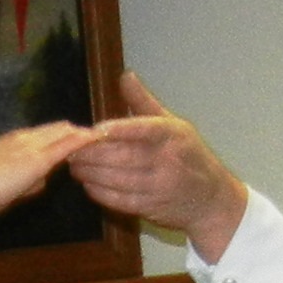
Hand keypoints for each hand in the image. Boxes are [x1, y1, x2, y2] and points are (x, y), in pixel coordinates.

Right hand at [0, 119, 97, 233]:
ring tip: (105, 137)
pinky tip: (100, 138)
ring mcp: (30, 144)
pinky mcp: (37, 158)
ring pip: (64, 131)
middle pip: (59, 127)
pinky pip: (66, 143)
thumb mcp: (7, 186)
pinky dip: (84, 139)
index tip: (81, 140)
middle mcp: (23, 137)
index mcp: (13, 142)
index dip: (64, 135)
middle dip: (78, 132)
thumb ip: (27, 180)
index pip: (46, 132)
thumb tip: (42, 180)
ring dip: (83, 134)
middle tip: (100, 138)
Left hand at [65, 71, 245, 255]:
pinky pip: (120, 201)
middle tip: (71, 149)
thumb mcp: (174, 124)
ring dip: (91, 174)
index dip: (118, 129)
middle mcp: (167, 160)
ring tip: (74, 166)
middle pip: (124, 157)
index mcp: (173, 134)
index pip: (144, 129)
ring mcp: (159, 186)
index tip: (95, 129)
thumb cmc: (188, 155)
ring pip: (118, 180)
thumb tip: (126, 75)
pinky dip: (100, 193)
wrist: (211, 199)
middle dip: (93, 154)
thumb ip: (144, 102)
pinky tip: (88, 184)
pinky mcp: (151, 207)